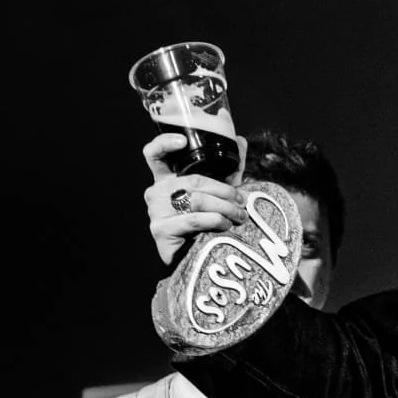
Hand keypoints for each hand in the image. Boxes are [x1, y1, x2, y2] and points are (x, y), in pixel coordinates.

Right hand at [142, 133, 249, 264]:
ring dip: (225, 207)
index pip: (154, 154)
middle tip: (243, 201)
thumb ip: (229, 167)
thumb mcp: (221, 192)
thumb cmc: (210, 221)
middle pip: (193, 181)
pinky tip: (225, 225)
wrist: (202, 258)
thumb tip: (239, 139)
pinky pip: (194, 219)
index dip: (164, 143)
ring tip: (240, 216)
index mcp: (166, 179)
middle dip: (225, 191)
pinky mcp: (160, 229)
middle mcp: (156, 192)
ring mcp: (155, 211)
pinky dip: (215, 221)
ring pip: (196, 200)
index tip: (184, 140)